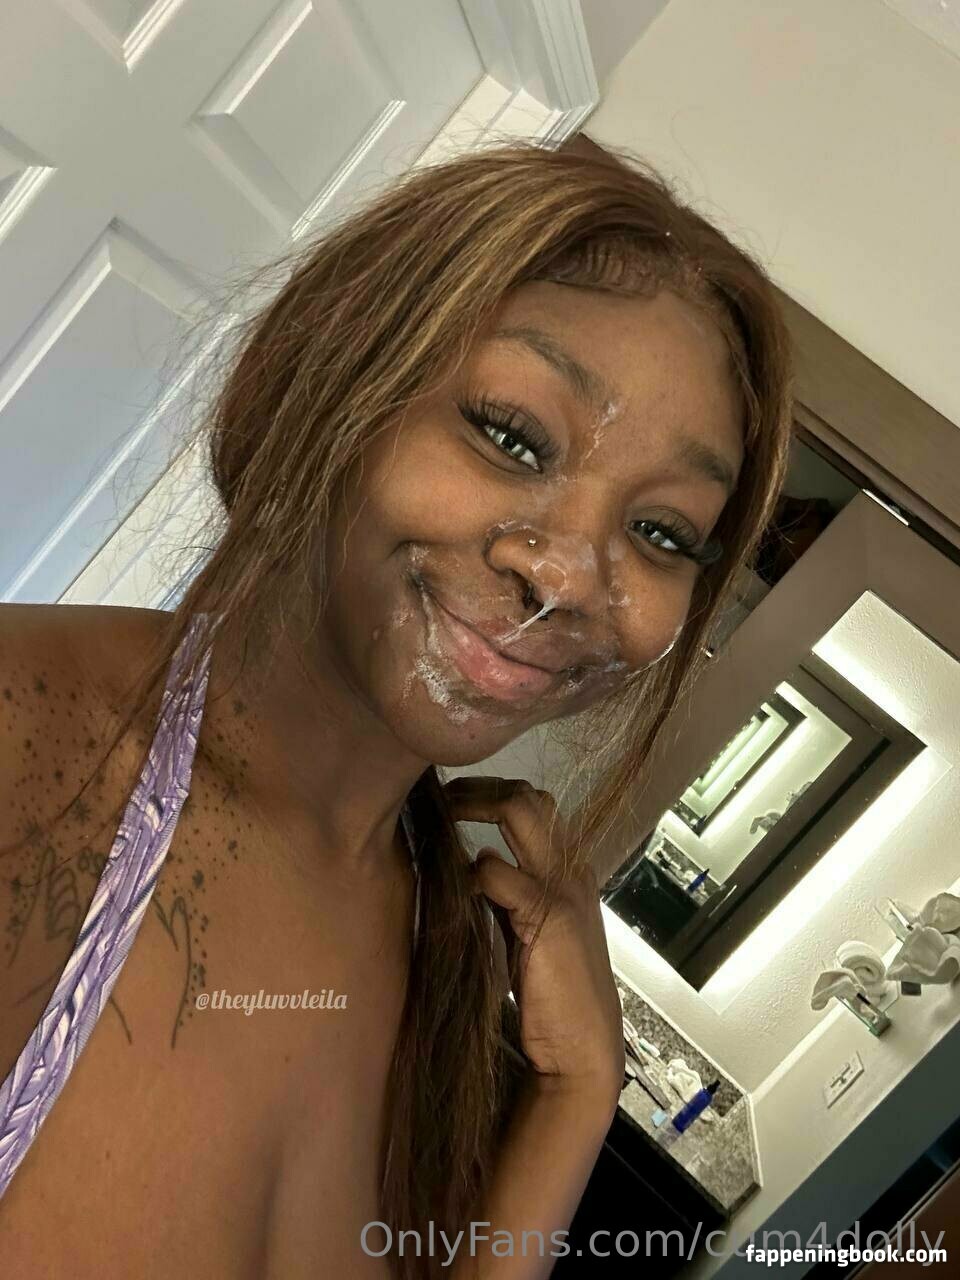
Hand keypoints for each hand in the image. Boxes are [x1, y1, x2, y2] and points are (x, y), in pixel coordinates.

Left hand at [443, 776, 624, 1111]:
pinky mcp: (548, 915)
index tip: (449, 801)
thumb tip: (470, 863)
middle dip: (477, 788)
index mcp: (570, 870)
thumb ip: (506, 895)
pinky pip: (497, 872)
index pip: (535, 803)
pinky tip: (453, 887)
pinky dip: (469, 872)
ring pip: (521, 810)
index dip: (489, 793)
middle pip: (529, 793)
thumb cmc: (552, 994)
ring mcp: (564, 887)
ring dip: (471, 806)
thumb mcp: (527, 930)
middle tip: (437, 800)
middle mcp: (572, 867)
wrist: (581, 1048)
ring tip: (439, 818)